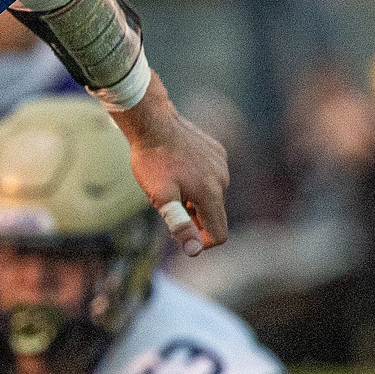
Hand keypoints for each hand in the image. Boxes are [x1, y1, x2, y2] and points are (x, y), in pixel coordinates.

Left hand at [111, 75, 228, 255]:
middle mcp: (223, 178)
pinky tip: (176, 166)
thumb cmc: (152, 161)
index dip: (200, 241)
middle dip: (193, 215)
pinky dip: (196, 179)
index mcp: (212, 193)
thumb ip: (180, 224)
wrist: (151, 122)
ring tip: (168, 181)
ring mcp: (221, 163)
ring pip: (211, 193)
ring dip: (193, 197)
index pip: (219, 233)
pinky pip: (210, 174)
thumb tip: (194, 251)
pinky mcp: (216, 150)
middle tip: (165, 201)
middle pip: (213, 213)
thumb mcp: (161, 197)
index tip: (180, 234)